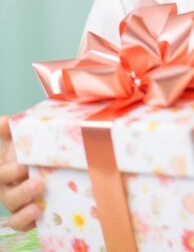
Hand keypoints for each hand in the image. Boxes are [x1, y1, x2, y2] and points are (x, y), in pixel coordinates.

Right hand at [0, 116, 43, 230]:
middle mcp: (4, 187)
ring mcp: (14, 202)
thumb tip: (8, 121)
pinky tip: (38, 213)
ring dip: (25, 208)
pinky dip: (26, 221)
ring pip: (13, 209)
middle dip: (21, 190)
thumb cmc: (19, 148)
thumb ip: (6, 128)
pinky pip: (19, 224)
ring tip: (39, 204)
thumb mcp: (10, 137)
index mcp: (2, 169)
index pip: (0, 175)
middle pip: (6, 194)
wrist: (36, 160)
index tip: (23, 166)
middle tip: (38, 182)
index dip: (8, 173)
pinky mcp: (24, 214)